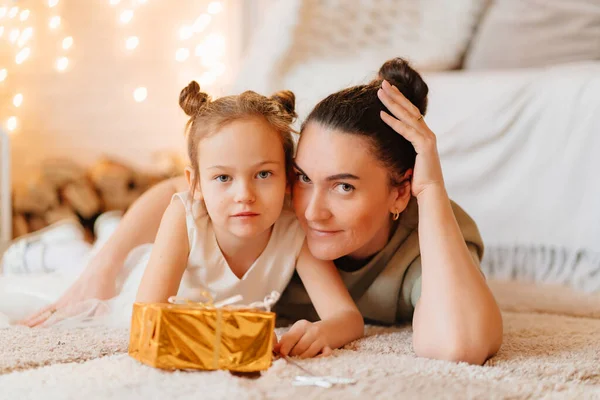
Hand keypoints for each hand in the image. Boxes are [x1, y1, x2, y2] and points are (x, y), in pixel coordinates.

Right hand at [18, 264, 116, 326]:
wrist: (101, 269)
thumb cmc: (104, 287)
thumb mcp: (105, 305)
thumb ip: (99, 317)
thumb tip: (97, 330)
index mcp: (73, 307)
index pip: (54, 321)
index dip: (44, 328)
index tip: (33, 336)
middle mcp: (64, 304)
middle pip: (44, 316)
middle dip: (32, 325)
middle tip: (19, 332)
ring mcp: (63, 300)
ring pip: (44, 311)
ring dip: (32, 318)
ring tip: (20, 326)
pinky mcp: (65, 297)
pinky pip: (48, 306)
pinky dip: (39, 312)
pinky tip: (35, 316)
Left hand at [274, 320, 332, 358]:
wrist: (332, 328)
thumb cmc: (309, 333)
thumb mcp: (297, 332)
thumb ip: (286, 340)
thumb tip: (275, 348)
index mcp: (301, 326)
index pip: (291, 337)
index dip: (285, 347)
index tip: (282, 354)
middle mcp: (312, 330)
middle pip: (300, 347)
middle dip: (293, 355)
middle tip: (290, 359)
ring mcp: (321, 339)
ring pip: (309, 352)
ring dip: (302, 359)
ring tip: (298, 361)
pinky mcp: (328, 346)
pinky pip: (323, 355)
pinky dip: (318, 359)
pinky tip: (312, 360)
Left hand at [377, 80, 445, 198]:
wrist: (430, 193)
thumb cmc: (418, 180)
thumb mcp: (408, 160)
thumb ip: (403, 149)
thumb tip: (389, 146)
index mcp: (424, 135)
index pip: (410, 112)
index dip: (399, 100)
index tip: (388, 90)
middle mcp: (427, 133)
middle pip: (409, 108)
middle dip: (395, 95)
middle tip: (383, 83)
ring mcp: (427, 138)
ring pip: (407, 115)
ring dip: (393, 103)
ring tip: (380, 92)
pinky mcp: (424, 146)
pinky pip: (406, 131)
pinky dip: (394, 122)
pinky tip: (382, 114)